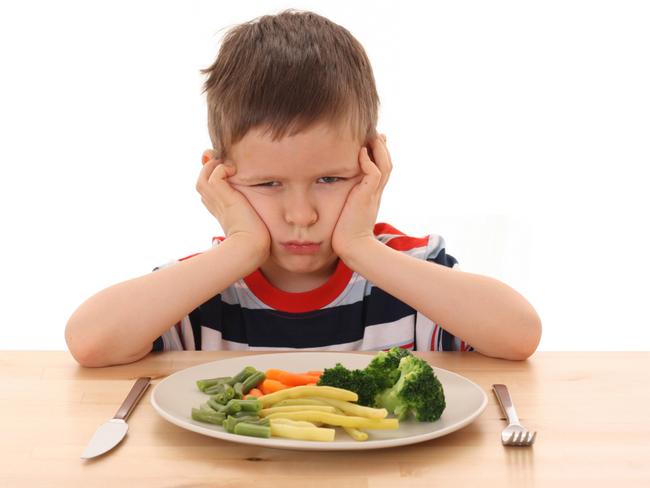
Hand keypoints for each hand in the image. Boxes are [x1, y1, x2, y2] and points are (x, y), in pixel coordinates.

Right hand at [196, 157, 270, 260]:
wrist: (251, 245)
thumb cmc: (255, 237)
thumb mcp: (250, 217)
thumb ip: (249, 208)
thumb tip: (253, 203)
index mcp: (219, 209)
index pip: (208, 188)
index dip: (216, 177)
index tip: (231, 173)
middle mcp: (213, 203)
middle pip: (202, 179)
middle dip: (214, 168)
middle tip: (230, 167)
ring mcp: (216, 199)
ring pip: (205, 174)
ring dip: (217, 166)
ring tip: (232, 169)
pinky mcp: (222, 196)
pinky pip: (215, 174)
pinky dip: (223, 169)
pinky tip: (235, 173)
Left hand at [331, 133, 391, 260]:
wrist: (352, 247)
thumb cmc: (344, 232)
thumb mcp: (345, 210)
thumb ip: (343, 199)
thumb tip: (332, 190)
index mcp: (371, 194)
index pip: (380, 170)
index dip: (378, 155)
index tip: (372, 142)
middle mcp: (375, 192)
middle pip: (386, 163)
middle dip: (382, 147)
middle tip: (376, 133)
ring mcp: (373, 194)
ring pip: (384, 165)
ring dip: (378, 149)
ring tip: (372, 136)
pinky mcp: (367, 197)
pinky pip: (373, 174)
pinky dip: (369, 161)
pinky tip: (360, 152)